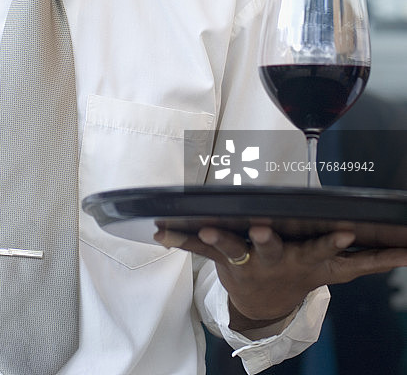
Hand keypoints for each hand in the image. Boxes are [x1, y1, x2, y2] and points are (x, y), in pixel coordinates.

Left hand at [154, 224, 406, 332]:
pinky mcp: (220, 258)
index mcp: (300, 258)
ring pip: (229, 245)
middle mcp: (271, 258)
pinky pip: (196, 248)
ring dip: (217, 237)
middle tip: (261, 229)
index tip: (342, 231)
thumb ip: (371, 259)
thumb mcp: (336, 270)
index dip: (331, 242)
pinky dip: (179, 239)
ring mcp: (243, 259)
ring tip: (204, 226)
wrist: (266, 304)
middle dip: (265, 238)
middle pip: (269, 247)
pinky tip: (159, 231)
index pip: (319, 250)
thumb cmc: (302, 269)